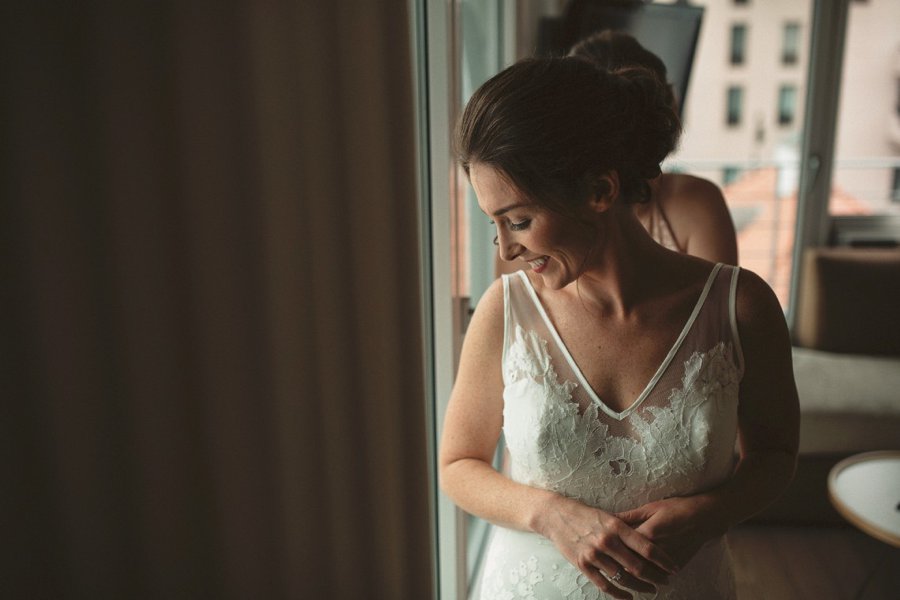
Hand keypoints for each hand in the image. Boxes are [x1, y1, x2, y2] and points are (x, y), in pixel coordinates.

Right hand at [535, 495, 677, 599]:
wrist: (556, 516)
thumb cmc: (585, 515)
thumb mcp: (608, 516)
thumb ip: (626, 530)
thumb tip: (649, 541)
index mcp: (616, 526)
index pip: (647, 547)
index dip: (664, 560)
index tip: (674, 568)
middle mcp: (607, 541)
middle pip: (638, 566)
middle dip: (656, 577)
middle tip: (666, 581)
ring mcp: (594, 554)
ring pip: (623, 577)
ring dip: (640, 587)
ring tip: (651, 589)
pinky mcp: (583, 565)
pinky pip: (605, 585)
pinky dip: (619, 594)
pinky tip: (629, 597)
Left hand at [617, 495, 719, 569]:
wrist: (704, 517)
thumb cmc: (676, 508)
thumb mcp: (650, 508)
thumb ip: (628, 516)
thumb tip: (608, 517)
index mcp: (646, 533)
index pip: (623, 546)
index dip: (613, 549)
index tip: (605, 549)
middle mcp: (655, 550)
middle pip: (632, 563)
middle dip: (620, 565)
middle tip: (611, 563)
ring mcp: (666, 561)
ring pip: (645, 574)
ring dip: (634, 575)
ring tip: (625, 571)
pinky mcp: (676, 567)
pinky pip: (658, 575)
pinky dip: (650, 575)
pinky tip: (643, 574)